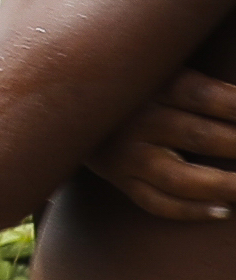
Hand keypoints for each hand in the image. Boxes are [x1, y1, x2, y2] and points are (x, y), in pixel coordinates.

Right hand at [91, 66, 235, 220]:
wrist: (59, 101)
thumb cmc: (128, 82)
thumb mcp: (154, 67)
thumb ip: (197, 82)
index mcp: (150, 84)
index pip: (204, 95)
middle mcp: (138, 119)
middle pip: (201, 136)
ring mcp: (127, 154)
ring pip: (181, 178)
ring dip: (224, 186)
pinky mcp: (120, 178)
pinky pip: (157, 203)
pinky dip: (191, 211)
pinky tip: (223, 211)